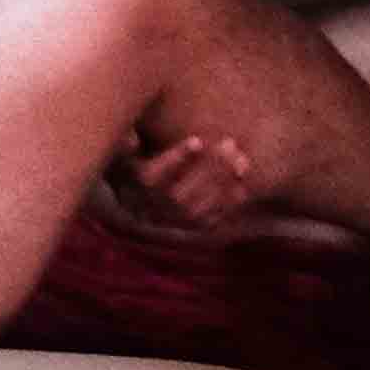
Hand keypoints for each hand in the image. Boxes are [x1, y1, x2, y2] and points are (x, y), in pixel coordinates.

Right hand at [118, 129, 260, 227]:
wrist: (148, 191)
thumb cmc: (144, 155)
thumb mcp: (128, 145)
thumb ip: (126, 141)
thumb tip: (130, 139)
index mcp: (134, 186)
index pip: (152, 177)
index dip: (176, 159)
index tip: (197, 140)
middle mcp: (150, 209)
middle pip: (178, 195)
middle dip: (207, 169)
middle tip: (229, 143)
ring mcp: (172, 222)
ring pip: (196, 210)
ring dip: (221, 185)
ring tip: (241, 160)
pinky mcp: (191, 229)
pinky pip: (210, 222)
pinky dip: (228, 206)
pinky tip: (243, 185)